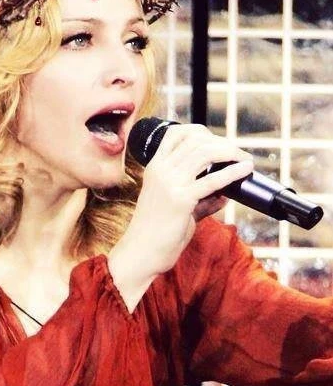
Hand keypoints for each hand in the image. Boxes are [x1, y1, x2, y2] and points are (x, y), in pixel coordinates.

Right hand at [108, 123, 252, 310]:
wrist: (140, 254)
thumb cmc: (155, 234)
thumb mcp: (175, 208)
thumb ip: (199, 199)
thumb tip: (224, 193)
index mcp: (154, 168)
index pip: (176, 134)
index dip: (200, 131)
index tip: (218, 141)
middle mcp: (160, 171)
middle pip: (195, 140)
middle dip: (222, 143)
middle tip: (238, 154)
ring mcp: (169, 184)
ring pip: (204, 153)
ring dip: (230, 153)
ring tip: (245, 160)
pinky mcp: (181, 200)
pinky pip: (212, 180)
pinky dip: (232, 172)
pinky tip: (245, 170)